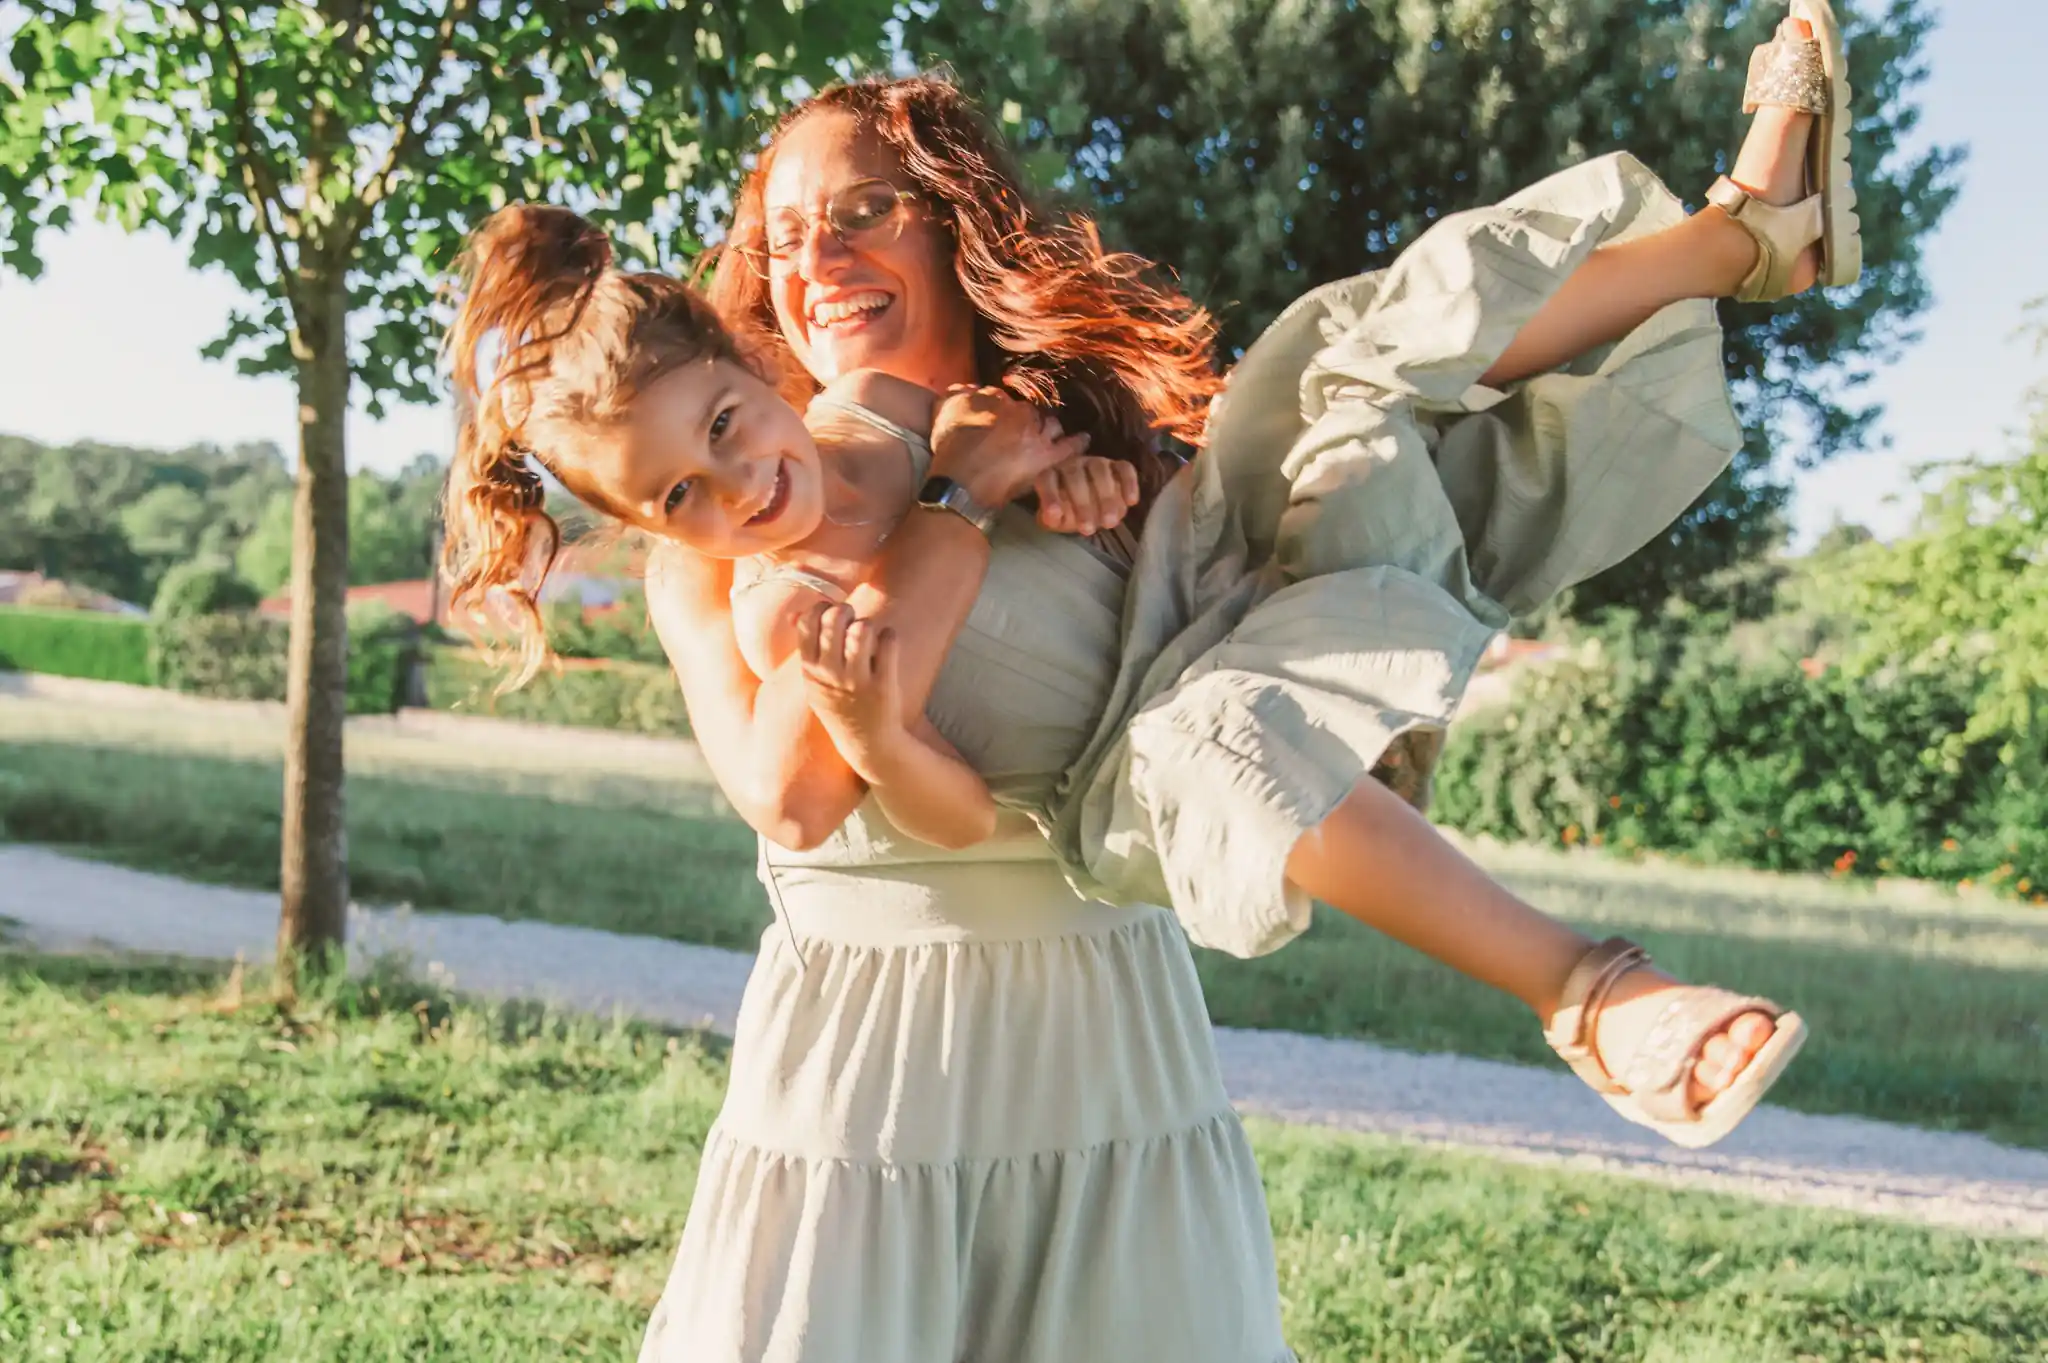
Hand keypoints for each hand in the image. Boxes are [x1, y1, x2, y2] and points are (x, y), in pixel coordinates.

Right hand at [796, 600, 906, 776]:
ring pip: (862, 629)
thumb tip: (795, 614)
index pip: (808, 622)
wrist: (865, 743)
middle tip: (853, 619)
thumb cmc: (838, 704)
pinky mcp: (883, 686)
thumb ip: (806, 648)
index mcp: (810, 670)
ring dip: (868, 624)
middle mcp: (830, 675)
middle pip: (834, 619)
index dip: (821, 608)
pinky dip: (889, 636)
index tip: (830, 614)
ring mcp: (856, 681)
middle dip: (846, 610)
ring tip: (870, 634)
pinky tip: (887, 644)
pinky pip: (888, 643)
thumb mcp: (813, 682)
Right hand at [928, 384, 1089, 507]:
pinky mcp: (1045, 459)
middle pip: (1031, 412)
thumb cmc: (949, 451)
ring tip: (1056, 433)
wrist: (958, 483)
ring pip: (1051, 425)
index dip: (1006, 411)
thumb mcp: (944, 413)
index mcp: (996, 400)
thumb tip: (964, 389)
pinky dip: (1077, 443)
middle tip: (1029, 429)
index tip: (1006, 420)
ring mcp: (1035, 435)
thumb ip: (957, 398)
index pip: (1006, 401)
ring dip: (1052, 429)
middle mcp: (1019, 413)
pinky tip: (1085, 439)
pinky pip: (1069, 447)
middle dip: (1031, 419)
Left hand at [1034, 455, 1138, 535]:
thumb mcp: (1056, 520)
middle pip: (1075, 476)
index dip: (1050, 497)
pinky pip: (1125, 469)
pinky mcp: (1117, 466)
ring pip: (1100, 471)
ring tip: (1110, 523)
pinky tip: (1131, 502)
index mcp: (1052, 475)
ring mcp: (1095, 463)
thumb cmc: (1068, 512)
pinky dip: (1129, 483)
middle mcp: (1072, 465)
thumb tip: (1053, 516)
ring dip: (1106, 498)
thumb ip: (1052, 519)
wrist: (1090, 505)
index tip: (1054, 516)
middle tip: (1088, 529)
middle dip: (1082, 505)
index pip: (1047, 481)